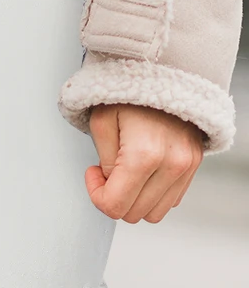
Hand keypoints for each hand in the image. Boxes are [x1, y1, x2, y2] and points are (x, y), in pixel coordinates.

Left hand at [85, 103, 203, 223]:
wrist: (168, 74)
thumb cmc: (131, 95)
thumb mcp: (102, 122)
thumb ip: (104, 162)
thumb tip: (110, 185)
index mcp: (144, 156)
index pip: (114, 206)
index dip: (96, 195)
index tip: (93, 173)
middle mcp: (172, 165)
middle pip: (133, 214)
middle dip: (114, 198)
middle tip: (107, 170)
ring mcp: (187, 166)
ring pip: (153, 213)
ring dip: (134, 200)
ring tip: (125, 173)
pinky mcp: (195, 165)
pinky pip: (169, 200)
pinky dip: (152, 194)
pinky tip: (143, 172)